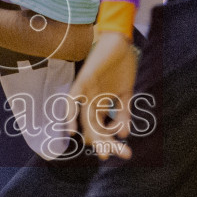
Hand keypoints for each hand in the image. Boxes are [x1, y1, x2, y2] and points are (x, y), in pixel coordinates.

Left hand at [69, 32, 137, 159]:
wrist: (120, 41)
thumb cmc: (122, 64)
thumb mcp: (126, 93)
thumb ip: (124, 113)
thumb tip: (124, 135)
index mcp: (101, 105)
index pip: (104, 129)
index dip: (112, 142)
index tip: (124, 153)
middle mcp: (91, 102)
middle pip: (96, 129)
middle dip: (107, 144)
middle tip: (117, 156)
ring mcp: (86, 93)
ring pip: (87, 121)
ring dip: (96, 136)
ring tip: (103, 150)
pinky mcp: (83, 82)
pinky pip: (72, 101)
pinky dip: (70, 116)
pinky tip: (72, 131)